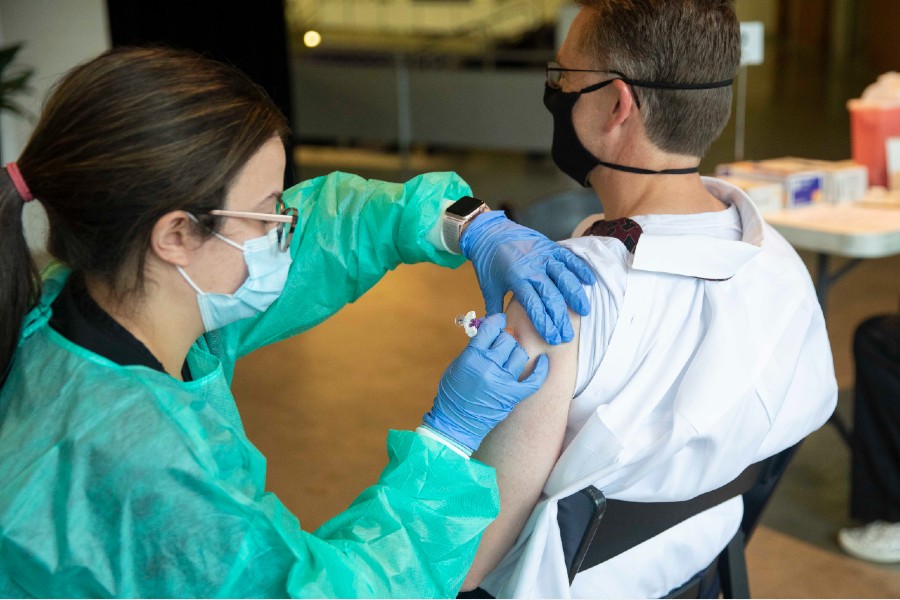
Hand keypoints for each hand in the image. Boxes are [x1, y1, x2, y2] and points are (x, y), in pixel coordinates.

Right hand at [423, 314, 548, 451]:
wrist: (456, 423)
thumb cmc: (453, 393)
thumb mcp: (457, 365)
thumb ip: (475, 348)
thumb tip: (492, 332)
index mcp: (472, 357)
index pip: (490, 329)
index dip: (496, 321)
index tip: (500, 320)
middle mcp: (488, 367)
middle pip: (507, 340)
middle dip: (504, 339)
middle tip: (500, 344)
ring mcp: (502, 382)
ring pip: (520, 355)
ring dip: (515, 353)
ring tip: (509, 357)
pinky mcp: (512, 396)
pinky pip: (534, 379)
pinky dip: (541, 369)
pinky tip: (543, 361)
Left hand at [460, 211, 595, 343]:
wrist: (489, 232)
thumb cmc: (488, 262)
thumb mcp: (488, 287)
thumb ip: (494, 309)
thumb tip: (498, 331)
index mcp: (516, 279)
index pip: (534, 305)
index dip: (544, 323)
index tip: (552, 338)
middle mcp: (532, 267)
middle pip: (552, 295)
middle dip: (561, 318)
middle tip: (567, 335)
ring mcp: (543, 256)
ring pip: (564, 277)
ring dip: (575, 295)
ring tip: (584, 312)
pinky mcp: (550, 246)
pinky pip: (569, 258)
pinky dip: (580, 269)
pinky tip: (589, 281)